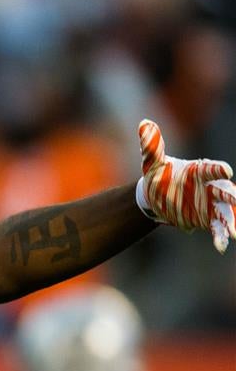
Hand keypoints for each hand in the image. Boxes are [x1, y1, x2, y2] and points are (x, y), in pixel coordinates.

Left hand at [137, 119, 235, 253]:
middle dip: (231, 196)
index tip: (224, 171)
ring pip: (226, 212)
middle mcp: (211, 186)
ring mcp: (212, 203)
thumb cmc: (160, 176)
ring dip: (230, 222)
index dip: (217, 170)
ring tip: (233, 233)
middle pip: (226, 191)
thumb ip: (151, 147)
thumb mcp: (153, 164)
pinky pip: (217, 227)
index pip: (211, 169)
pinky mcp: (208, 218)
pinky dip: (220, 236)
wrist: (158, 196)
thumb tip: (143, 124)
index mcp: (200, 170)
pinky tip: (221, 246)